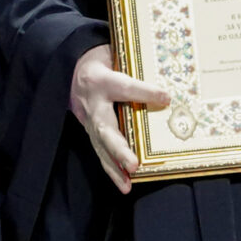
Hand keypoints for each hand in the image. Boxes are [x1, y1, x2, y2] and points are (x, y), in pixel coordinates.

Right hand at [69, 44, 170, 193]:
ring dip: (115, 166)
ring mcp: (89, 120)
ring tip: (128, 181)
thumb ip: (135, 68)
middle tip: (133, 163)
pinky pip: (101, 152)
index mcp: (100, 79)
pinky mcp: (91, 133)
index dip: (144, 91)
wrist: (71, 71)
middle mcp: (93, 103)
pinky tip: (125, 184)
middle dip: (119, 148)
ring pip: (101, 145)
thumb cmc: (101, 63)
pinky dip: (112, 171)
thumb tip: (169, 80)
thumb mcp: (114, 56)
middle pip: (105, 127)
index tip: (166, 97)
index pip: (124, 86)